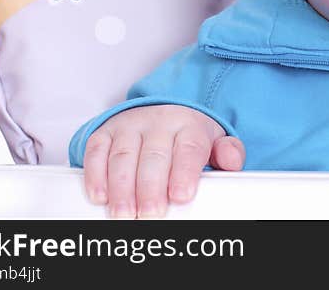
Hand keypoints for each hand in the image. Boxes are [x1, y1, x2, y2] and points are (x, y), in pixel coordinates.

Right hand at [82, 104, 245, 218]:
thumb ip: (228, 153)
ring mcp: (130, 126)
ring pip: (124, 156)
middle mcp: (159, 122)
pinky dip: (96, 174)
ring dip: (122, 188)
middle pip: (154, 155)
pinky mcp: (106, 133)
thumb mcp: (214, 142)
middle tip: (151, 214)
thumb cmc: (188, 138)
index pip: (189, 148)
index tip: (181, 196)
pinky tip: (100, 196)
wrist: (162, 113)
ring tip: (124, 214)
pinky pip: (96, 151)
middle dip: (150, 187)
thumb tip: (232, 161)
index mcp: (189, 126)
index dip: (184, 172)